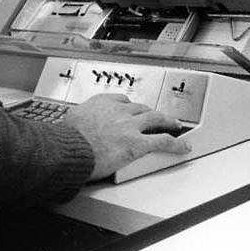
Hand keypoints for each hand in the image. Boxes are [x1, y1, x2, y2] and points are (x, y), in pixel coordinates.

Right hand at [63, 93, 191, 180]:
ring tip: (175, 123)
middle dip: (149, 112)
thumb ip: (79, 118)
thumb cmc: (65, 139)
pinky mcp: (137, 144)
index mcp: (102, 102)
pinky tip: (184, 146)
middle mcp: (118, 110)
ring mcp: (130, 126)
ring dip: (167, 120)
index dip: (129, 106)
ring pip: (155, 118)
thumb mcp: (70, 119)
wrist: (68, 151)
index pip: (121, 99)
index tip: (132, 109)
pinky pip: (162, 141)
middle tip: (156, 116)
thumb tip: (74, 123)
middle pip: (140, 108)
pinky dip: (176, 144)